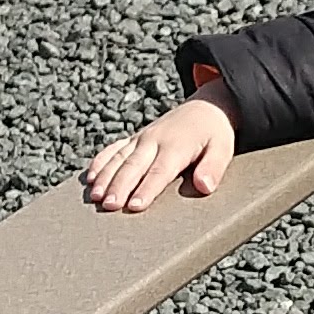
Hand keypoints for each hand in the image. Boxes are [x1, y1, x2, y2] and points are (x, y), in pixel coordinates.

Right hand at [83, 86, 237, 213]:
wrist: (205, 107)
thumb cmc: (214, 134)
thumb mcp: (224, 149)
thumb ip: (214, 167)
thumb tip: (204, 186)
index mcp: (176, 145)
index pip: (159, 171)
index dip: (147, 189)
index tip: (135, 206)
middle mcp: (154, 140)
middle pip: (133, 166)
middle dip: (119, 186)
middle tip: (109, 206)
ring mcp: (141, 138)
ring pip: (119, 158)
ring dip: (105, 177)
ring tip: (95, 196)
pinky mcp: (134, 139)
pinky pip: (113, 149)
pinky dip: (100, 162)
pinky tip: (90, 177)